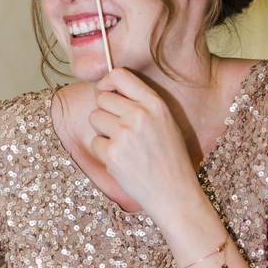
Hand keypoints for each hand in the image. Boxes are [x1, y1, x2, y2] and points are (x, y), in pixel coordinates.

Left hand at [87, 68, 200, 219]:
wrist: (174, 193)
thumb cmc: (169, 157)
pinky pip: (94, 141)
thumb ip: (140, 104)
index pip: (119, 75)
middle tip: (121, 130)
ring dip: (103, 131)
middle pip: (102, 98)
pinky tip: (121, 160)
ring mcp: (124, 134)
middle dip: (106, 112)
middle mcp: (139, 115)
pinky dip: (103, 152)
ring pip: (94, 118)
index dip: (107, 82)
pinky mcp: (111, 154)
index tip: (107, 91)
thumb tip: (107, 90)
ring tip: (123, 145)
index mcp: (155, 104)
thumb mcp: (164, 121)